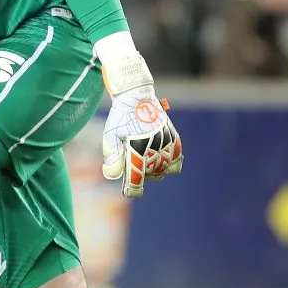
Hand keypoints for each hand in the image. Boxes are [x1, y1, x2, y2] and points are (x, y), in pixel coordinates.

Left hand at [99, 51, 182, 198]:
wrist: (137, 97)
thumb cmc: (120, 118)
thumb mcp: (110, 136)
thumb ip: (112, 157)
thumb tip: (113, 176)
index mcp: (137, 149)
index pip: (136, 181)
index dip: (132, 190)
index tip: (128, 190)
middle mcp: (154, 149)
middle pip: (149, 176)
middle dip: (139, 173)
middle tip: (130, 159)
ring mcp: (166, 145)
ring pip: (163, 171)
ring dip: (153, 169)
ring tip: (143, 155)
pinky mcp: (174, 140)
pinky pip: (176, 161)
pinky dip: (168, 163)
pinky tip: (156, 155)